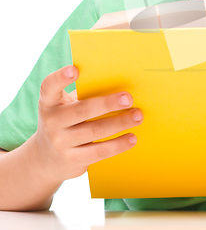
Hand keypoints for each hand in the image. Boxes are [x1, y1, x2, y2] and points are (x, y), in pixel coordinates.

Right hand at [34, 65, 142, 182]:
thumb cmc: (66, 122)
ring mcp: (60, 143)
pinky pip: (99, 151)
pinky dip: (118, 144)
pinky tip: (132, 138)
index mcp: (49, 102)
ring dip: (120, 123)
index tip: (74, 69)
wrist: (45, 159)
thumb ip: (84, 96)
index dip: (60, 77)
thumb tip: (119, 85)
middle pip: (82, 110)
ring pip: (95, 131)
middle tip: (128, 98)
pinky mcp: (72, 160)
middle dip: (107, 104)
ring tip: (137, 116)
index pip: (49, 86)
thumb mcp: (65, 107)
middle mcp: (51, 122)